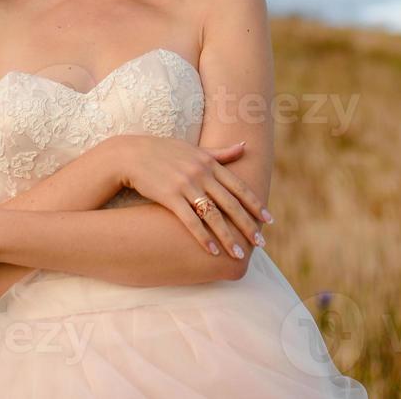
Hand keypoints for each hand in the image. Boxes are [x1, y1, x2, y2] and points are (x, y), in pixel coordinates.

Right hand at [112, 135, 270, 259]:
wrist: (132, 155)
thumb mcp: (195, 150)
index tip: (268, 220)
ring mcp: (186, 184)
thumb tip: (245, 146)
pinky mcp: (170, 196)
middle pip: (230, 203)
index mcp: (209, 163)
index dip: (255, 204)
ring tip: (238, 254)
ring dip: (227, 237)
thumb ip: (221, 153)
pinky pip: (190, 220)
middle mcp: (201, 173)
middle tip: (260, 243)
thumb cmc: (164, 152)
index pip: (239, 186)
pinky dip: (202, 237)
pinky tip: (211, 251)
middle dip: (247, 225)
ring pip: (213, 215)